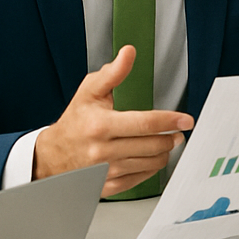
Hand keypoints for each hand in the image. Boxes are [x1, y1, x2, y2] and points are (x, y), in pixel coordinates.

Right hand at [32, 45, 193, 196]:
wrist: (53, 155)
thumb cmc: (75, 121)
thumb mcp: (90, 91)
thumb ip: (113, 73)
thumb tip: (128, 53)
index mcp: (101, 125)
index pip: (145, 123)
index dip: (170, 121)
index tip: (186, 120)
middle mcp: (104, 150)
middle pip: (152, 145)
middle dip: (171, 137)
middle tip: (177, 131)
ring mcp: (107, 171)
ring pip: (150, 163)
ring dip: (164, 152)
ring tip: (166, 142)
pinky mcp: (109, 185)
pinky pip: (141, 178)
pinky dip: (151, 168)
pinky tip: (151, 157)